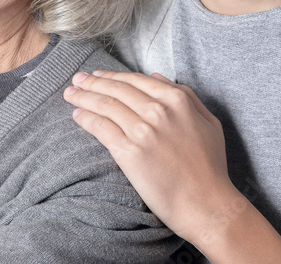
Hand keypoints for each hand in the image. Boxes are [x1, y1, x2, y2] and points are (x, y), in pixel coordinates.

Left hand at [63, 71, 280, 261]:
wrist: (206, 204)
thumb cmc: (210, 167)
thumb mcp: (208, 121)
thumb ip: (186, 95)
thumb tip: (156, 77)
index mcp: (177, 100)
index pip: (135, 80)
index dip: (112, 76)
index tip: (97, 75)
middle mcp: (158, 110)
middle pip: (116, 89)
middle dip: (92, 82)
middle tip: (76, 80)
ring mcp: (142, 131)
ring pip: (105, 105)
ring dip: (84, 97)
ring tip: (70, 94)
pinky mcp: (129, 153)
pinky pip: (101, 128)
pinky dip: (86, 119)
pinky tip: (77, 115)